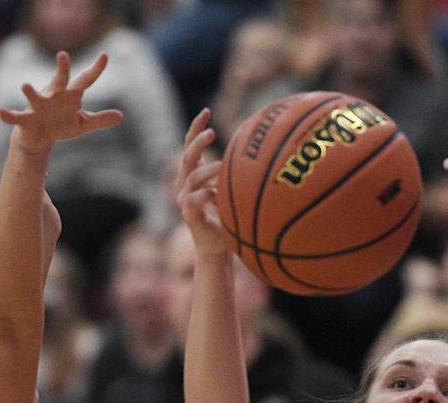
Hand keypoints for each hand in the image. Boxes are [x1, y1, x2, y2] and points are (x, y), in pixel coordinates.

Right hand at [0, 51, 122, 153]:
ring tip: (25, 85)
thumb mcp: (82, 123)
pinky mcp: (26, 118)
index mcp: (70, 95)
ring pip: (35, 96)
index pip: (86, 80)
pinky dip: (8, 115)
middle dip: (62, 68)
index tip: (105, 55)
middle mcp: (54, 95)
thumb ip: (100, 119)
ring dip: (30, 92)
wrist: (39, 137)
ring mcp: (39, 106)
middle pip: (60, 79)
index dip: (96, 69)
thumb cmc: (61, 124)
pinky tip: (1, 112)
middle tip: (63, 55)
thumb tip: (121, 116)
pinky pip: (16, 116)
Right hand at [176, 109, 228, 257]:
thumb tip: (263, 147)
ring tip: (222, 166)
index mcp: (193, 174)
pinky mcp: (188, 215)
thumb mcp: (234, 189)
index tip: (207, 110)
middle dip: (197, 142)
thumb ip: (238, 171)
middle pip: (187, 156)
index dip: (196, 127)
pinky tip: (214, 194)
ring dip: (207, 169)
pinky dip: (203, 194)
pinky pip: (192, 200)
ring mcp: (184, 199)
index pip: (190, 144)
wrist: (218, 246)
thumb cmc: (228, 216)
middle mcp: (185, 183)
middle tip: (213, 133)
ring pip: (191, 176)